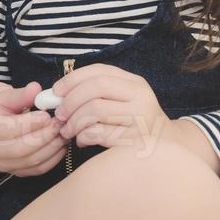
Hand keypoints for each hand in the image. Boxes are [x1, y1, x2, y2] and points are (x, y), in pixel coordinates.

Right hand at [0, 81, 68, 176]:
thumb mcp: (5, 98)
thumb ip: (20, 95)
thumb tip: (35, 89)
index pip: (6, 129)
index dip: (29, 123)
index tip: (46, 115)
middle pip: (20, 149)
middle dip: (44, 136)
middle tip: (59, 124)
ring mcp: (2, 164)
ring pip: (31, 161)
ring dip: (52, 147)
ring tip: (63, 132)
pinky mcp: (16, 172)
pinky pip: (39, 169)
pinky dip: (54, 157)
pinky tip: (61, 144)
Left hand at [51, 64, 167, 151]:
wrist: (164, 147)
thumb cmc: (132, 122)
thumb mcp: (121, 100)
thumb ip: (95, 93)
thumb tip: (55, 95)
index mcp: (134, 82)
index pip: (99, 72)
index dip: (72, 80)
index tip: (56, 92)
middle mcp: (140, 96)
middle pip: (96, 88)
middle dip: (71, 101)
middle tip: (59, 115)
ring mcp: (140, 118)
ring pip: (95, 110)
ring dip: (74, 121)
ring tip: (67, 130)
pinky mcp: (135, 140)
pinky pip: (99, 133)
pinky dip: (83, 136)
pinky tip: (82, 140)